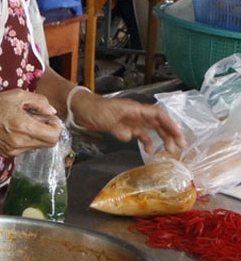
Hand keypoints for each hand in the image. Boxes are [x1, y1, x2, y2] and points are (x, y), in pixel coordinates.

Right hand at [0, 89, 62, 155]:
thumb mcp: (18, 95)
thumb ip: (40, 102)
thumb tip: (52, 111)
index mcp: (24, 127)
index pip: (54, 136)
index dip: (56, 127)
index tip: (50, 118)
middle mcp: (20, 142)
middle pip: (49, 144)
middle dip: (48, 131)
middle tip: (39, 119)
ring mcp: (13, 150)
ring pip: (38, 146)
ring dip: (38, 136)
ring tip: (25, 123)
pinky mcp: (7, 154)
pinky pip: (25, 149)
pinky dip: (26, 140)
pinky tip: (16, 130)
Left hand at [69, 89, 185, 153]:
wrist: (80, 109)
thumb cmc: (94, 109)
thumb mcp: (106, 119)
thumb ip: (119, 128)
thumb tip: (129, 136)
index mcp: (135, 109)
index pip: (158, 115)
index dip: (170, 124)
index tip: (179, 135)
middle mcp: (137, 114)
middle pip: (159, 123)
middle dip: (171, 133)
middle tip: (180, 147)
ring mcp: (132, 121)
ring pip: (152, 129)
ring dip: (162, 139)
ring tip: (170, 150)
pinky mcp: (125, 127)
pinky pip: (141, 135)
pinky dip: (147, 142)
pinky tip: (149, 151)